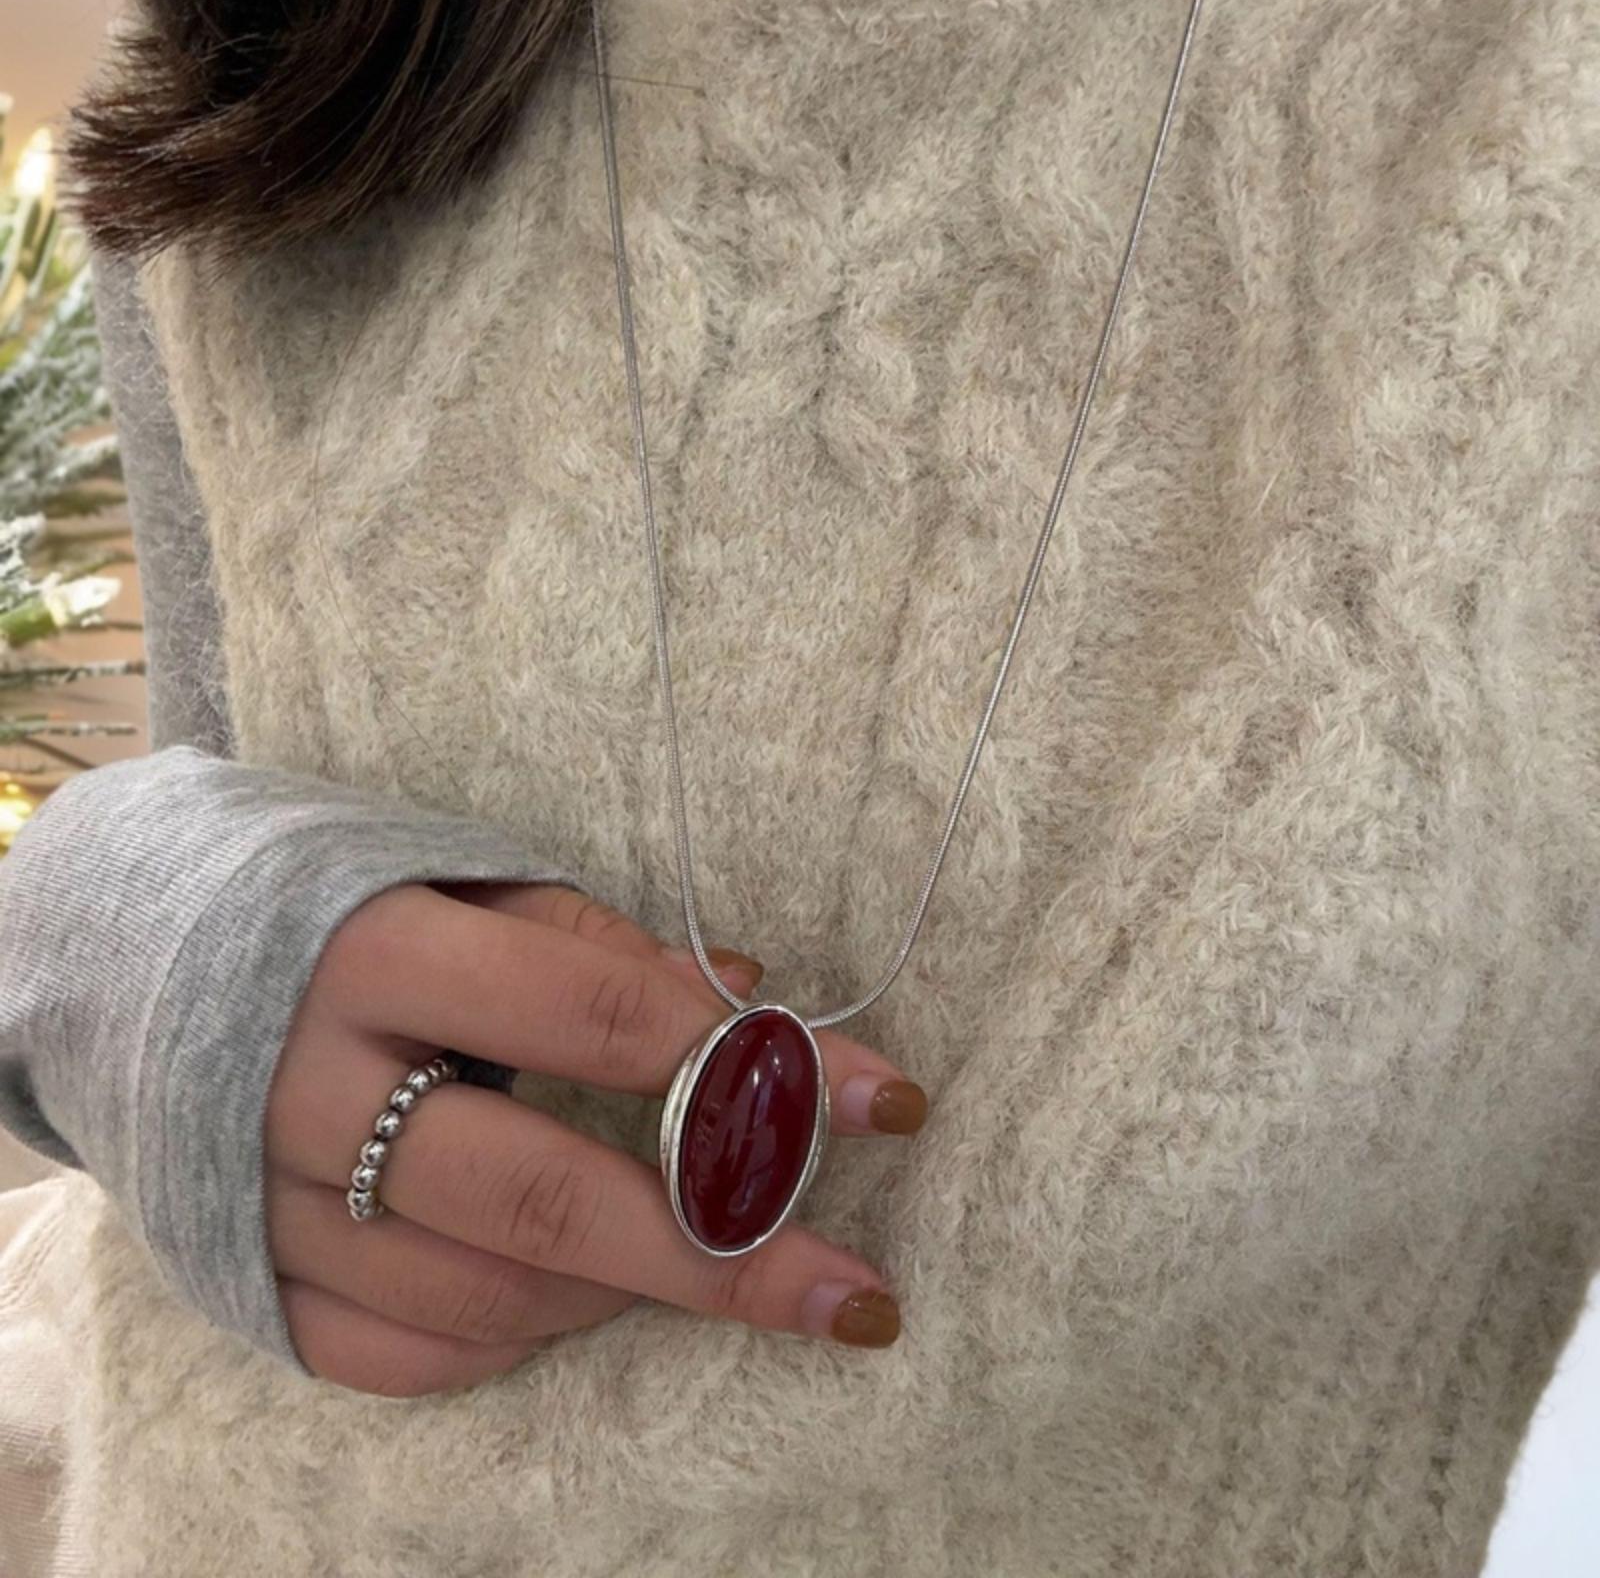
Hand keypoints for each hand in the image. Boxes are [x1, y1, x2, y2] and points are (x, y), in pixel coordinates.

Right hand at [264, 882, 928, 1395]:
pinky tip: (568, 1300)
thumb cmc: (342, 902)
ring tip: (691, 1257)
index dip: (754, 1060)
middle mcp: (313, 1085)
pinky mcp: (245, 1285)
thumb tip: (750, 995)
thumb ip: (600, 944)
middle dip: (722, 1255)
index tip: (887, 1100)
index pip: (602, 1012)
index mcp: (378, 950)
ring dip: (622, 1287)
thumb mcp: (465, 879)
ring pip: (488, 1294)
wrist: (139, 955)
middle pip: (547, 1198)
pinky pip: (404, 1357)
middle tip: (854, 1299)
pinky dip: (511, 1340)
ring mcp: (268, 1200)